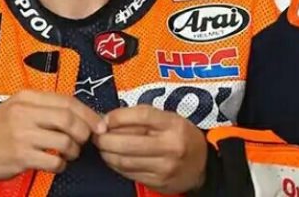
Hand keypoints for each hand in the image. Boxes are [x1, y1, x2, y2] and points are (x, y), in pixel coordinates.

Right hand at [0, 90, 105, 180]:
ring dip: (73, 151)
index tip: (99, 125)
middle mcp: (24, 112)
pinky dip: (62, 165)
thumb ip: (45, 107)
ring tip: (68, 154)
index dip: (88, 114)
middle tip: (84, 141)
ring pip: (65, 141)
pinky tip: (57, 164)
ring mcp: (22, 134)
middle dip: (84, 132)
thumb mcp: (18, 108)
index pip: (66, 101)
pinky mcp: (21, 156)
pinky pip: (54, 161)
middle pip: (68, 119)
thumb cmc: (0, 129)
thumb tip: (82, 115)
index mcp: (26, 97)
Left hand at [92, 105, 206, 193]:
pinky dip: (116, 166)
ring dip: (107, 153)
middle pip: (128, 142)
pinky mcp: (159, 183)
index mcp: (173, 125)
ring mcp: (165, 167)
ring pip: (125, 161)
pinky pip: (129, 173)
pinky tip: (113, 159)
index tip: (104, 119)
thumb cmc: (180, 136)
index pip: (142, 115)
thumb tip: (108, 120)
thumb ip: (141, 117)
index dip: (118, 117)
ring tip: (102, 147)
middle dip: (105, 139)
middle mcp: (171, 146)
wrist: (202, 165)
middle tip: (96, 135)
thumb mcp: (167, 119)